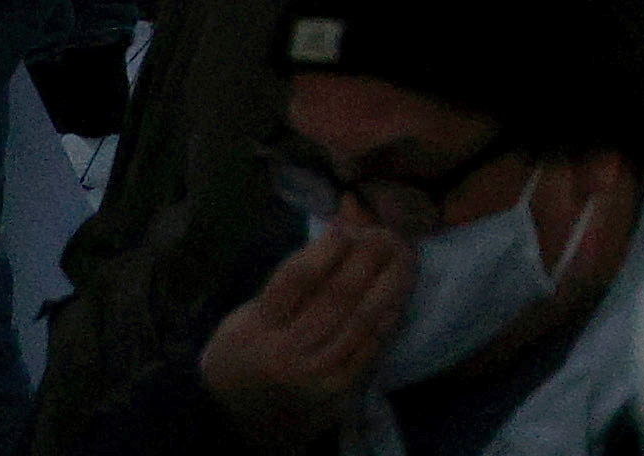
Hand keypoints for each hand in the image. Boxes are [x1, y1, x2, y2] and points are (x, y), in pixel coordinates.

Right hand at [196, 221, 411, 451]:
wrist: (242, 421)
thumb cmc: (242, 356)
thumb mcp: (249, 313)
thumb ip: (293, 276)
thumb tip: (342, 222)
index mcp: (258, 327)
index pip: (299, 278)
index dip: (328, 248)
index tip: (346, 227)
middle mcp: (287, 354)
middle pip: (337, 297)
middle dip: (367, 259)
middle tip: (385, 234)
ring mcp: (316, 376)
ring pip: (361, 320)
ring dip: (388, 284)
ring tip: (402, 257)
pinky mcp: (340, 392)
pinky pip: (371, 349)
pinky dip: (387, 320)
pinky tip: (398, 298)